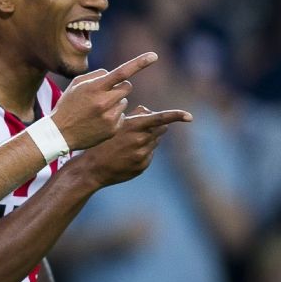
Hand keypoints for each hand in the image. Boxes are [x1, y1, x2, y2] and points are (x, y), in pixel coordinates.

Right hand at [51, 53, 157, 150]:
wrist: (60, 133)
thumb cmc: (68, 105)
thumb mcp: (76, 85)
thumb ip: (96, 75)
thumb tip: (111, 74)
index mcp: (95, 88)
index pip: (121, 72)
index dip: (139, 63)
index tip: (154, 56)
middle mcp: (104, 102)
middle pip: (127, 87)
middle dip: (120, 87)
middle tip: (107, 93)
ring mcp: (110, 116)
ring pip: (124, 102)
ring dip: (116, 103)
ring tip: (98, 110)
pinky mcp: (113, 129)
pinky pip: (122, 116)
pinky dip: (114, 116)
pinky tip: (100, 121)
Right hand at [75, 104, 192, 186]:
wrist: (91, 169)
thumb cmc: (101, 141)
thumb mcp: (115, 124)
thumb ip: (136, 116)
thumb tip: (150, 112)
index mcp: (133, 126)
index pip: (161, 118)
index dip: (177, 116)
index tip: (190, 117)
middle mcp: (141, 140)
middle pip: (161, 129)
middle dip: (155, 127)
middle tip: (140, 129)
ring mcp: (142, 155)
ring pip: (155, 142)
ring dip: (148, 140)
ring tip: (127, 144)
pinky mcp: (142, 166)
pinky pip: (149, 154)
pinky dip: (142, 152)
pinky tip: (126, 155)